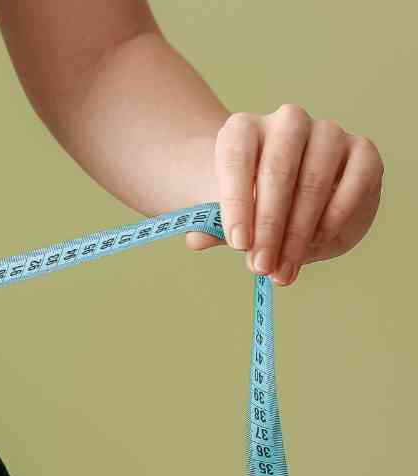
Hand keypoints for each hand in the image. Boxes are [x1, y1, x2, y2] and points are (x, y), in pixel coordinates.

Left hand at [187, 104, 383, 285]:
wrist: (288, 190)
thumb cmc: (251, 201)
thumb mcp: (229, 212)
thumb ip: (211, 224)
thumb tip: (197, 239)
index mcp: (243, 128)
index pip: (236, 159)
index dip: (237, 204)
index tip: (238, 244)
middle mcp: (287, 121)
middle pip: (277, 172)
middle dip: (269, 227)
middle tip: (261, 266)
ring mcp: (328, 132)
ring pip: (314, 182)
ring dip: (298, 232)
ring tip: (285, 268)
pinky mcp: (362, 150)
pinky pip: (354, 182)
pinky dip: (336, 217)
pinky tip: (318, 243)